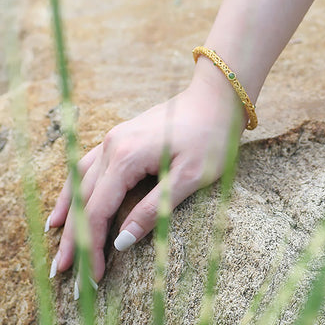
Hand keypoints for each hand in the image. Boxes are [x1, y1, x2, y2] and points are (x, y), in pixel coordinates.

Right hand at [47, 73, 244, 282]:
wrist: (215, 99)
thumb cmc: (210, 137)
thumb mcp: (189, 177)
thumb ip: (154, 208)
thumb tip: (122, 240)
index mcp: (127, 157)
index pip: (98, 210)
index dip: (92, 246)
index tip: (92, 278)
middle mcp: (113, 146)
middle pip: (83, 198)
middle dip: (73, 237)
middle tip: (62, 272)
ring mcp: (115, 138)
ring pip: (80, 179)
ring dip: (69, 211)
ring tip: (56, 238)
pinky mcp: (123, 136)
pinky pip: (90, 164)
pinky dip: (76, 186)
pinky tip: (71, 198)